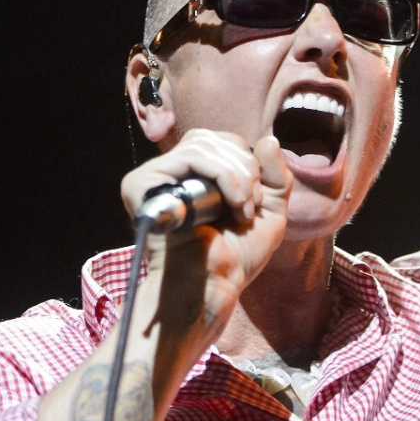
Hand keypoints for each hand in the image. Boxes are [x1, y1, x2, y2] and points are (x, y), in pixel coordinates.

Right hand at [120, 129, 290, 329]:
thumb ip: (275, 174)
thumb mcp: (270, 211)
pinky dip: (222, 176)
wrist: (217, 282)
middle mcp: (172, 174)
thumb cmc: (238, 256)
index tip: (256, 199)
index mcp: (195, 178)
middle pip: (212, 139)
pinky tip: (230, 205)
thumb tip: (267, 139)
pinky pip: (191, 157)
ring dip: (236, 176)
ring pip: (203, 145)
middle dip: (244, 167)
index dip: (246, 161)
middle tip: (250, 205)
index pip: (220, 142)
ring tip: (241, 210)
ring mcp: (155, 177)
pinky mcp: (144, 183)